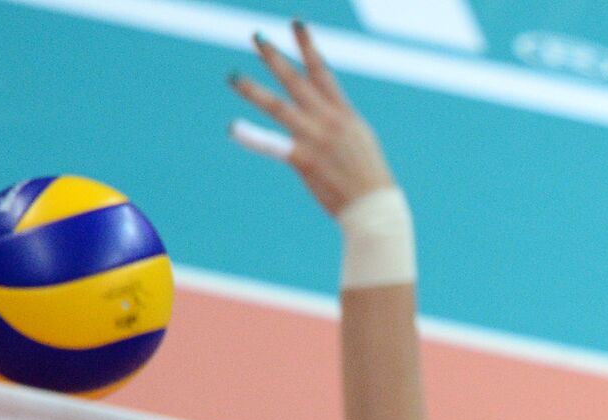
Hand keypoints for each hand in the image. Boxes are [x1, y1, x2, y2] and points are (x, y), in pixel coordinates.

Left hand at [230, 21, 393, 214]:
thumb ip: (341, 122)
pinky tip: (234, 127)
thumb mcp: (361, 140)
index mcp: (344, 113)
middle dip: (275, 58)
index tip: (296, 24)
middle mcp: (329, 120)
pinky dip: (253, 137)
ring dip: (254, 90)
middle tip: (257, 37)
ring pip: (279, 107)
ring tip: (233, 76)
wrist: (375, 207)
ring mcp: (316, 139)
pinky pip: (274, 145)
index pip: (322, 71)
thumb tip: (330, 111)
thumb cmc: (370, 178)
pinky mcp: (305, 161)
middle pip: (296, 81)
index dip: (308, 46)